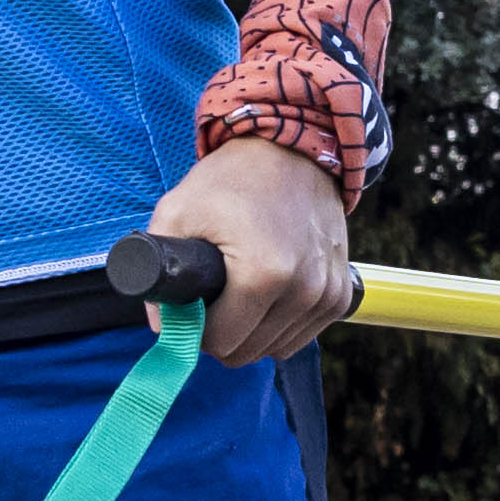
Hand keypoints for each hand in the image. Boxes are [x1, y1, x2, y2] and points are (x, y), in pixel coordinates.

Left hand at [132, 134, 359, 364]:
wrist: (292, 149)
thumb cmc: (230, 179)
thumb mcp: (176, 212)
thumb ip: (158, 274)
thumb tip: (162, 326)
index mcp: (263, 274)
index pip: (219, 342)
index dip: (196, 327)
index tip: (194, 301)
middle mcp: (304, 290)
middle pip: (247, 352)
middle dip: (223, 332)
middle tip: (215, 294)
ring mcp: (327, 294)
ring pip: (275, 348)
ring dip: (253, 330)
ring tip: (243, 286)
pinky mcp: (341, 294)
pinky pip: (301, 335)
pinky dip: (281, 324)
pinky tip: (269, 291)